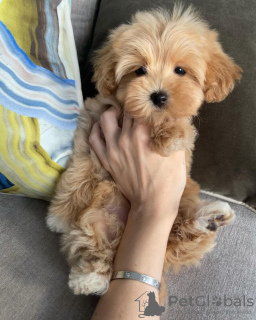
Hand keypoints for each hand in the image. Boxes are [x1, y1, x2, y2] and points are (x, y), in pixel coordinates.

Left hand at [89, 107, 185, 221]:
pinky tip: (103, 126)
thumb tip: (175, 113)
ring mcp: (113, 147)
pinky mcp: (105, 158)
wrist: (153, 204)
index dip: (147, 100)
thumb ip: (174, 131)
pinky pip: (94, 138)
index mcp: (146, 132)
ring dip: (113, 112)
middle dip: (133, 104)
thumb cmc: (170, 180)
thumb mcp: (179, 153)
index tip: (150, 100)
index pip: (143, 106)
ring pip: (106, 118)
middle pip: (126, 110)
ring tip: (120, 113)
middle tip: (138, 105)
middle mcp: (126, 135)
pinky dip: (97, 128)